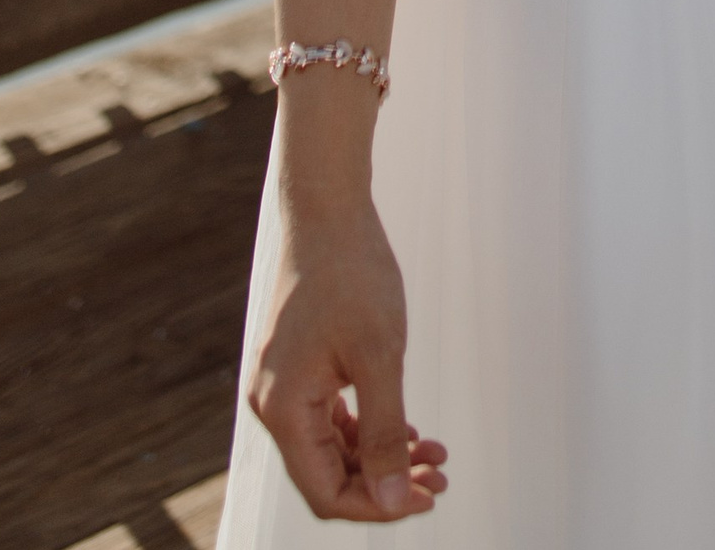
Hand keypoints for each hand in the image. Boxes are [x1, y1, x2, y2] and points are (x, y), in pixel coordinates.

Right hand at [250, 196, 450, 518]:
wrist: (327, 210)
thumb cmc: (352, 274)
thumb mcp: (379, 357)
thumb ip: (384, 434)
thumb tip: (394, 500)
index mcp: (284, 409)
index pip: (326, 491)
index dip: (377, 505)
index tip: (428, 494)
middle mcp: (274, 404)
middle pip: (329, 473)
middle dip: (386, 481)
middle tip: (440, 475)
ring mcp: (283, 384)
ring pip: (332, 447)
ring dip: (381, 456)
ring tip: (433, 451)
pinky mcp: (298, 367)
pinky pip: (330, 418)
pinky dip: (367, 429)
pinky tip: (407, 427)